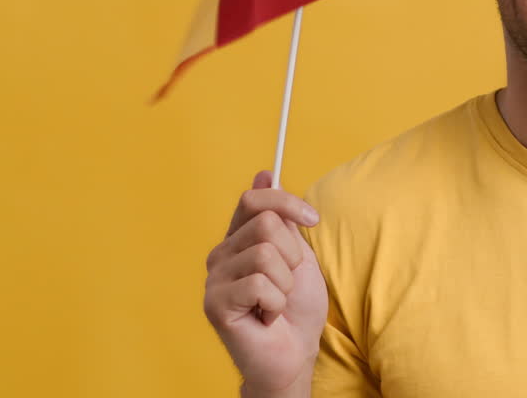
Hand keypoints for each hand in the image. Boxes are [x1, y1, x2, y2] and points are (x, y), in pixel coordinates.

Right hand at [204, 171, 326, 396]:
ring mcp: (214, 278)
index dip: (288, 203)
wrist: (294, 353)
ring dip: (286, 282)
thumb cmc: (297, 308)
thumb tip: (264, 174)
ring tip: (276, 302)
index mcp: (239, 238)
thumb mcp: (298, 254)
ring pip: (266, 254)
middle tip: (287, 283)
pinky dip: (276, 303)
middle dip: (293, 255)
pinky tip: (267, 317)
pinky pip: (260, 284)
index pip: (255, 198)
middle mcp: (221, 253)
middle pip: (266, 224)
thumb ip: (281, 218)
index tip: (312, 219)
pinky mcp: (214, 303)